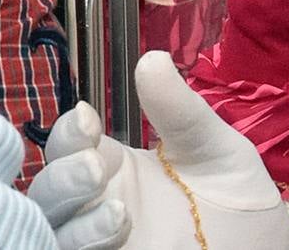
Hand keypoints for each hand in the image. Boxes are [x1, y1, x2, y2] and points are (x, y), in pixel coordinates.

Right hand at [30, 52, 288, 249]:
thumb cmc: (238, 202)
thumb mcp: (214, 149)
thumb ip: (180, 111)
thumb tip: (151, 57)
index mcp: (117, 165)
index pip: (72, 144)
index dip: (70, 130)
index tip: (88, 117)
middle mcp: (99, 204)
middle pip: (50, 187)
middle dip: (64, 174)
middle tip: (95, 166)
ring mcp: (101, 239)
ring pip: (54, 226)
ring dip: (74, 215)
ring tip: (121, 210)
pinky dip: (82, 241)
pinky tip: (118, 229)